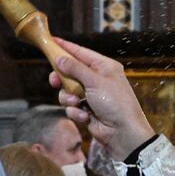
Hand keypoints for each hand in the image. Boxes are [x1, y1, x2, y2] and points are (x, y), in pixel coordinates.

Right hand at [49, 39, 154, 157]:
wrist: (123, 133)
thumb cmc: (116, 104)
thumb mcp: (95, 82)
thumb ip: (75, 69)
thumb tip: (60, 58)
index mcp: (104, 67)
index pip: (81, 53)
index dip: (66, 47)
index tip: (51, 41)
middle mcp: (97, 79)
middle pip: (71, 72)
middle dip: (62, 78)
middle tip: (54, 80)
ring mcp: (91, 96)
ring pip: (67, 91)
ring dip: (68, 98)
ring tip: (75, 102)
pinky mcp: (86, 110)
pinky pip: (71, 107)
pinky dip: (76, 112)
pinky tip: (85, 117)